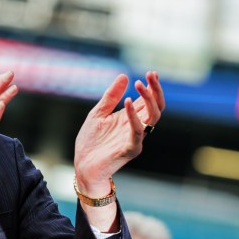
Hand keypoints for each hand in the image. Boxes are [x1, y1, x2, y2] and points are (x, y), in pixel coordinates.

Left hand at [74, 71, 164, 195]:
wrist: (82, 165)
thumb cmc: (91, 142)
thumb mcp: (98, 113)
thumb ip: (111, 97)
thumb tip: (124, 76)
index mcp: (131, 119)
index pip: (148, 101)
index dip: (152, 87)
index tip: (151, 73)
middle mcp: (137, 128)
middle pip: (156, 108)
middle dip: (155, 91)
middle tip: (150, 75)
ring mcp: (135, 139)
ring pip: (152, 118)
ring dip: (148, 100)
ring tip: (139, 84)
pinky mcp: (129, 150)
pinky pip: (137, 132)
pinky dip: (134, 117)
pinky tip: (127, 102)